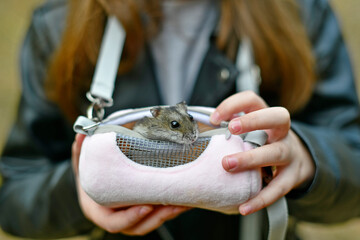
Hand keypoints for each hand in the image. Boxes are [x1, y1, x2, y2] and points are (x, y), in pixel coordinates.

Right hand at [72, 134, 188, 234]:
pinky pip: (159, 216)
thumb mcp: (83, 166)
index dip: (130, 217)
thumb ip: (80, 152)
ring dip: (170, 214)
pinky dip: (172, 209)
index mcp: (101, 212)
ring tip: (184, 202)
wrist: (93, 189)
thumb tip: (81, 133)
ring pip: (152, 223)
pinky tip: (186, 200)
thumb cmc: (89, 179)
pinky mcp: (145, 214)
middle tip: (174, 203)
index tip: (145, 207)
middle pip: (139, 226)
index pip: (114, 223)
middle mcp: (118, 219)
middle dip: (158, 217)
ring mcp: (133, 219)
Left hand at [210, 91, 314, 215]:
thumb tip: (192, 130)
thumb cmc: (260, 143)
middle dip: (253, 121)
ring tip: (227, 165)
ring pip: (277, 152)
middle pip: (278, 117)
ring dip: (252, 158)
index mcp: (264, 116)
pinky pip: (279, 188)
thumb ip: (223, 130)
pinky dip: (261, 198)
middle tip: (231, 129)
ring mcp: (289, 152)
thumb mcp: (247, 132)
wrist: (294, 160)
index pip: (252, 100)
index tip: (214, 118)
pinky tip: (244, 206)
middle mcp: (280, 131)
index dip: (233, 104)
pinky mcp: (292, 176)